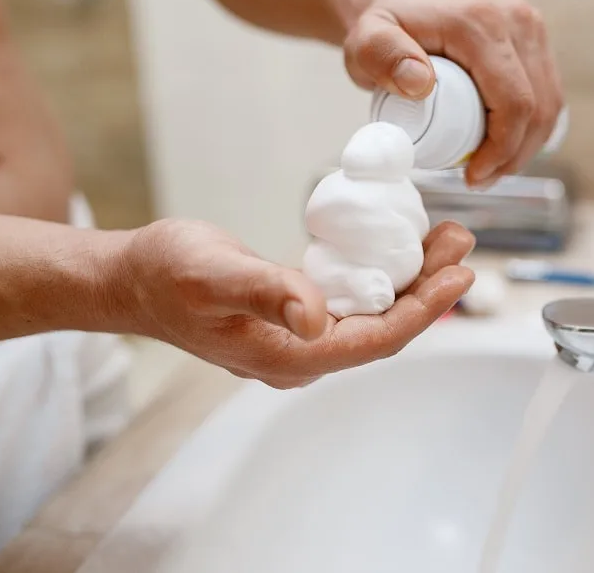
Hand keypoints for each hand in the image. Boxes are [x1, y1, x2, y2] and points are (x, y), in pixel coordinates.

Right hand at [119, 218, 474, 387]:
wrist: (131, 279)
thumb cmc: (165, 275)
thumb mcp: (213, 275)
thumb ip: (267, 294)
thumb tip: (316, 319)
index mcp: (290, 356)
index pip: (377, 338)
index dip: (424, 309)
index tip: (460, 274)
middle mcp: (303, 355)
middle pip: (385, 325)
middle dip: (430, 287)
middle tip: (462, 241)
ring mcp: (299, 339)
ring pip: (374, 312)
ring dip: (412, 277)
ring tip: (444, 237)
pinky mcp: (295, 318)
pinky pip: (353, 300)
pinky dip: (382, 273)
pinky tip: (397, 247)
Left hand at [343, 0, 564, 188]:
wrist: (402, 2)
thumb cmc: (383, 28)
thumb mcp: (366, 40)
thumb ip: (383, 56)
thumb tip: (422, 83)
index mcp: (481, 21)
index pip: (513, 99)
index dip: (501, 148)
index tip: (472, 175)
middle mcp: (517, 20)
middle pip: (539, 107)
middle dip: (514, 155)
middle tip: (480, 179)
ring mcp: (532, 30)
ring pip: (550, 105)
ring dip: (526, 147)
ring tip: (490, 169)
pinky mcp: (536, 43)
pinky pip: (547, 96)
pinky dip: (530, 130)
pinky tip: (504, 148)